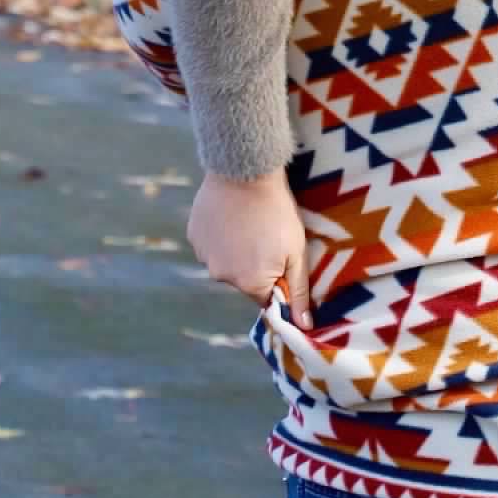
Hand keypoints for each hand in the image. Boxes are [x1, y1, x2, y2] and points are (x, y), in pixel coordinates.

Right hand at [187, 169, 312, 330]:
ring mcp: (204, 255)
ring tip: (248, 222)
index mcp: (250, 284)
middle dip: (255, 265)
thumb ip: (299, 291)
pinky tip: (231, 216)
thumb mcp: (296, 251)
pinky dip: (220, 236)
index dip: (276, 280)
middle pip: (244, 281)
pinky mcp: (194, 235)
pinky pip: (210, 245)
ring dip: (236, 250)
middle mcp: (222, 276)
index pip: (266, 298)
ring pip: (225, 263)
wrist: (246, 171)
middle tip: (266, 235)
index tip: (281, 255)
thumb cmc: (278, 212)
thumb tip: (304, 326)